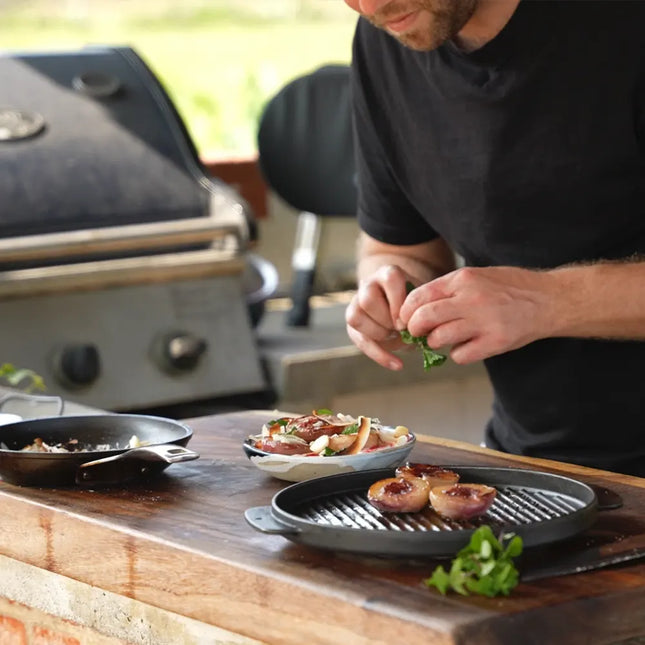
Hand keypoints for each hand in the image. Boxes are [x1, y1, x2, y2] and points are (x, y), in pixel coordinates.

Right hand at [345, 264, 413, 369]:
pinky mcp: (353, 325)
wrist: (404, 310)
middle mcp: (368, 285)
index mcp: (389, 274)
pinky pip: (359, 340)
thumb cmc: (417, 306)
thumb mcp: (423, 303)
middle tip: (402, 329)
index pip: (389, 279)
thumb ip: (423, 312)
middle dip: (387, 319)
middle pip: (368, 299)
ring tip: (395, 336)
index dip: (399, 302)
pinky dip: (379, 355)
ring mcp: (356, 304)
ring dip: (379, 333)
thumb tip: (426, 334)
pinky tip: (397, 365)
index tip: (408, 320)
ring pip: (355, 316)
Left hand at [399, 266, 558, 363]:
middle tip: (417, 333)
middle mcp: (471, 299)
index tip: (406, 319)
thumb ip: (449, 288)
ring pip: (439, 338)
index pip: (419, 296)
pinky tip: (466, 347)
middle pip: (424, 318)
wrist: (550, 300)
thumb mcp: (478, 276)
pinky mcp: (496, 342)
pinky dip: (457, 354)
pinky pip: (461, 355)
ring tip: (443, 339)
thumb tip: (417, 304)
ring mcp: (484, 322)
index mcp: (463, 279)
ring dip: (435, 343)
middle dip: (414, 329)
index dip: (406, 311)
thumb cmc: (510, 286)